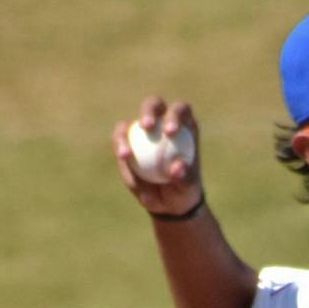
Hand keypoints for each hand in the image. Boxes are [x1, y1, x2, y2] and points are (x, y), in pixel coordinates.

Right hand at [113, 96, 202, 217]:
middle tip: (146, 126)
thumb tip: (177, 167)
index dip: (174, 115)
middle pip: (154, 105)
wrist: (168, 202)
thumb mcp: (189, 187)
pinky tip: (123, 157)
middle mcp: (161, 121)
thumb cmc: (184, 191)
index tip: (169, 132)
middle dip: (149, 110)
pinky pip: (120, 141)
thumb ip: (185, 177)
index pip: (180, 110)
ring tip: (127, 153)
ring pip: (130, 123)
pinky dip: (120, 148)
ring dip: (125, 132)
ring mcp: (141, 132)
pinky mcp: (126, 143)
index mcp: (184, 125)